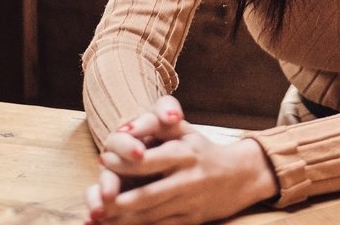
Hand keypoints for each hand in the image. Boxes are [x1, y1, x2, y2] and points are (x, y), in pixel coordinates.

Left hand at [85, 96, 277, 224]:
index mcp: (185, 154)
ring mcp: (190, 203)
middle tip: (97, 197)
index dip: (121, 163)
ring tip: (99, 215)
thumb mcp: (185, 130)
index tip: (103, 159)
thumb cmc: (203, 150)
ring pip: (150, 216)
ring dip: (121, 219)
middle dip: (116, 199)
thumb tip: (126, 128)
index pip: (146, 161)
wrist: (243, 175)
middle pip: (146, 195)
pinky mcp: (191, 220)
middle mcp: (188, 180)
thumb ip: (156, 124)